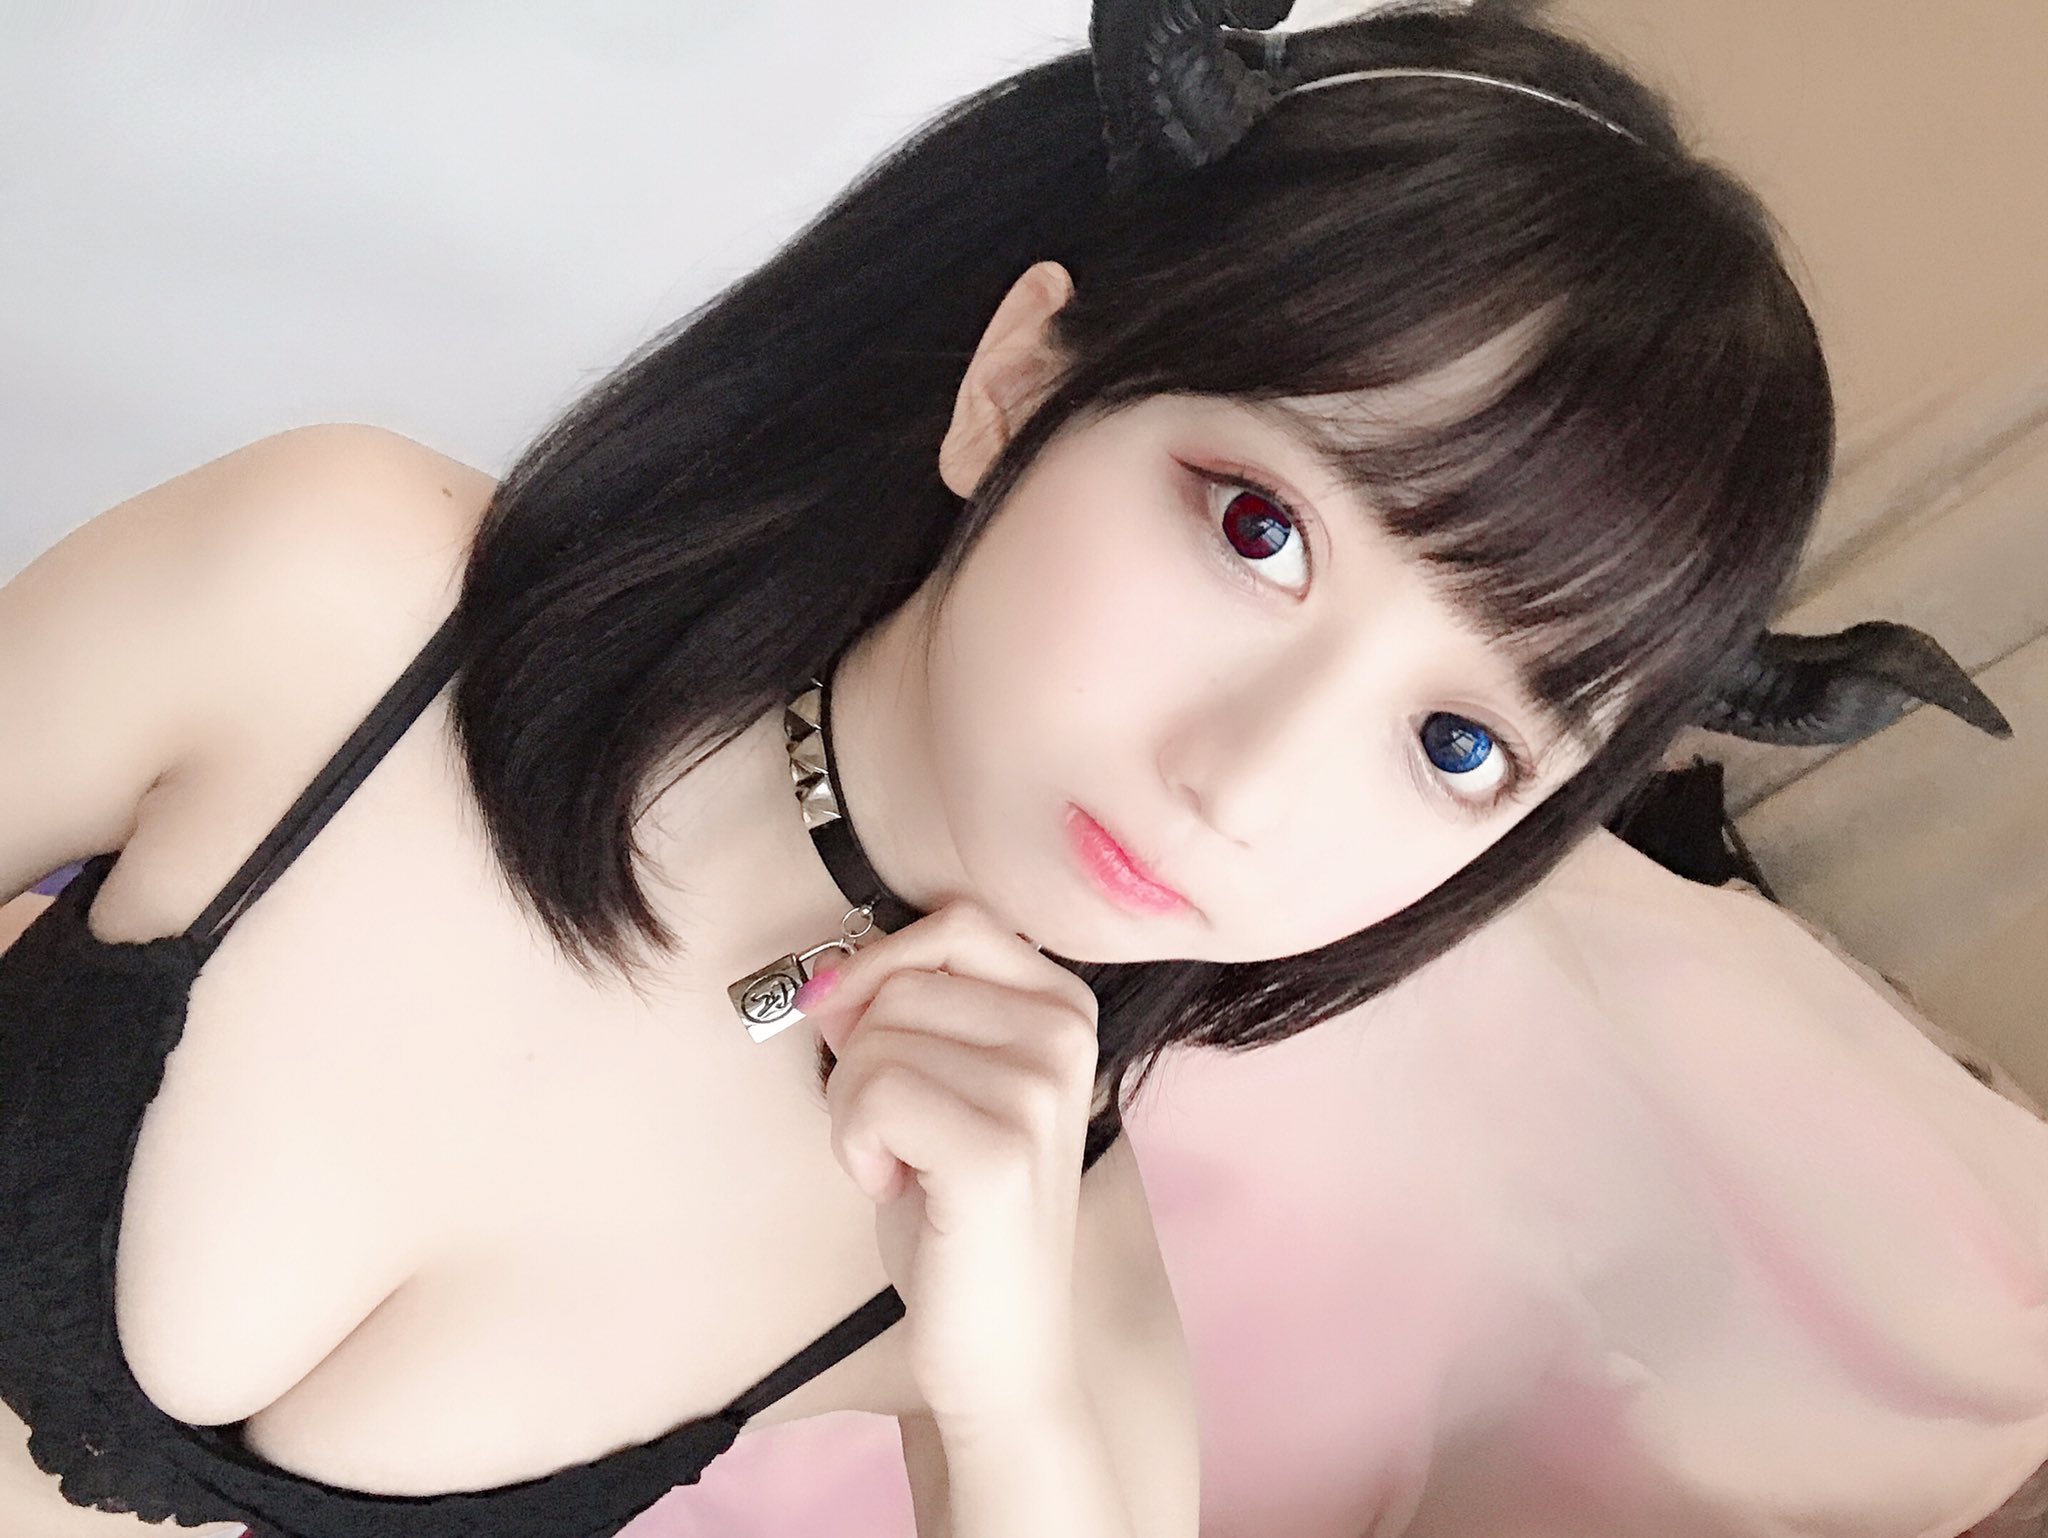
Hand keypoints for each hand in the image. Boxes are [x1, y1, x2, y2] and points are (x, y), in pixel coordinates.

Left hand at [800, 900, 1101, 1424]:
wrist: (999, 1343)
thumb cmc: (957, 1213)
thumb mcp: (941, 1084)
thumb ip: (902, 1012)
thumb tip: (828, 977)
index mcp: (1064, 1006)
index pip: (954, 921)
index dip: (879, 965)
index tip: (854, 1026)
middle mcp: (1066, 1035)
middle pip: (901, 980)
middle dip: (861, 1057)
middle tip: (899, 1132)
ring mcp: (1040, 1090)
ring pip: (876, 1038)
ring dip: (856, 1110)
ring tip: (905, 1163)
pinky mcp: (998, 1149)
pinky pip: (873, 1094)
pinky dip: (855, 1147)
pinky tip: (898, 1188)